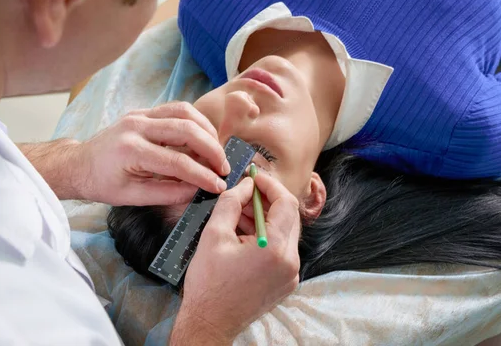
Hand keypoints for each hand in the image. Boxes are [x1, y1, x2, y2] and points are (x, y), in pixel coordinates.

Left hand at [76, 102, 229, 205]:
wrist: (79, 164)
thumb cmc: (103, 183)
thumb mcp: (133, 197)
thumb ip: (168, 194)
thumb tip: (199, 191)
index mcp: (131, 151)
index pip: (177, 162)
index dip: (203, 175)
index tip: (219, 186)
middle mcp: (136, 126)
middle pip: (186, 129)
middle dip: (211, 149)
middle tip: (224, 167)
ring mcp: (140, 114)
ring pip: (185, 112)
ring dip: (207, 130)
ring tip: (217, 151)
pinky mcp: (145, 111)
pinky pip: (177, 109)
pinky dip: (196, 122)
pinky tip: (203, 137)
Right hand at [171, 174, 300, 344]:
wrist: (210, 322)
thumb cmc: (208, 282)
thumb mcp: (214, 234)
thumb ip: (232, 202)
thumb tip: (247, 184)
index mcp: (275, 249)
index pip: (286, 203)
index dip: (271, 185)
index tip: (254, 177)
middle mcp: (291, 261)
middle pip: (289, 216)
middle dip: (267, 200)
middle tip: (245, 194)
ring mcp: (291, 273)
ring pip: (285, 232)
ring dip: (266, 218)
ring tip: (239, 214)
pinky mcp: (287, 281)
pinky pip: (283, 249)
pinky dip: (268, 236)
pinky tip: (245, 234)